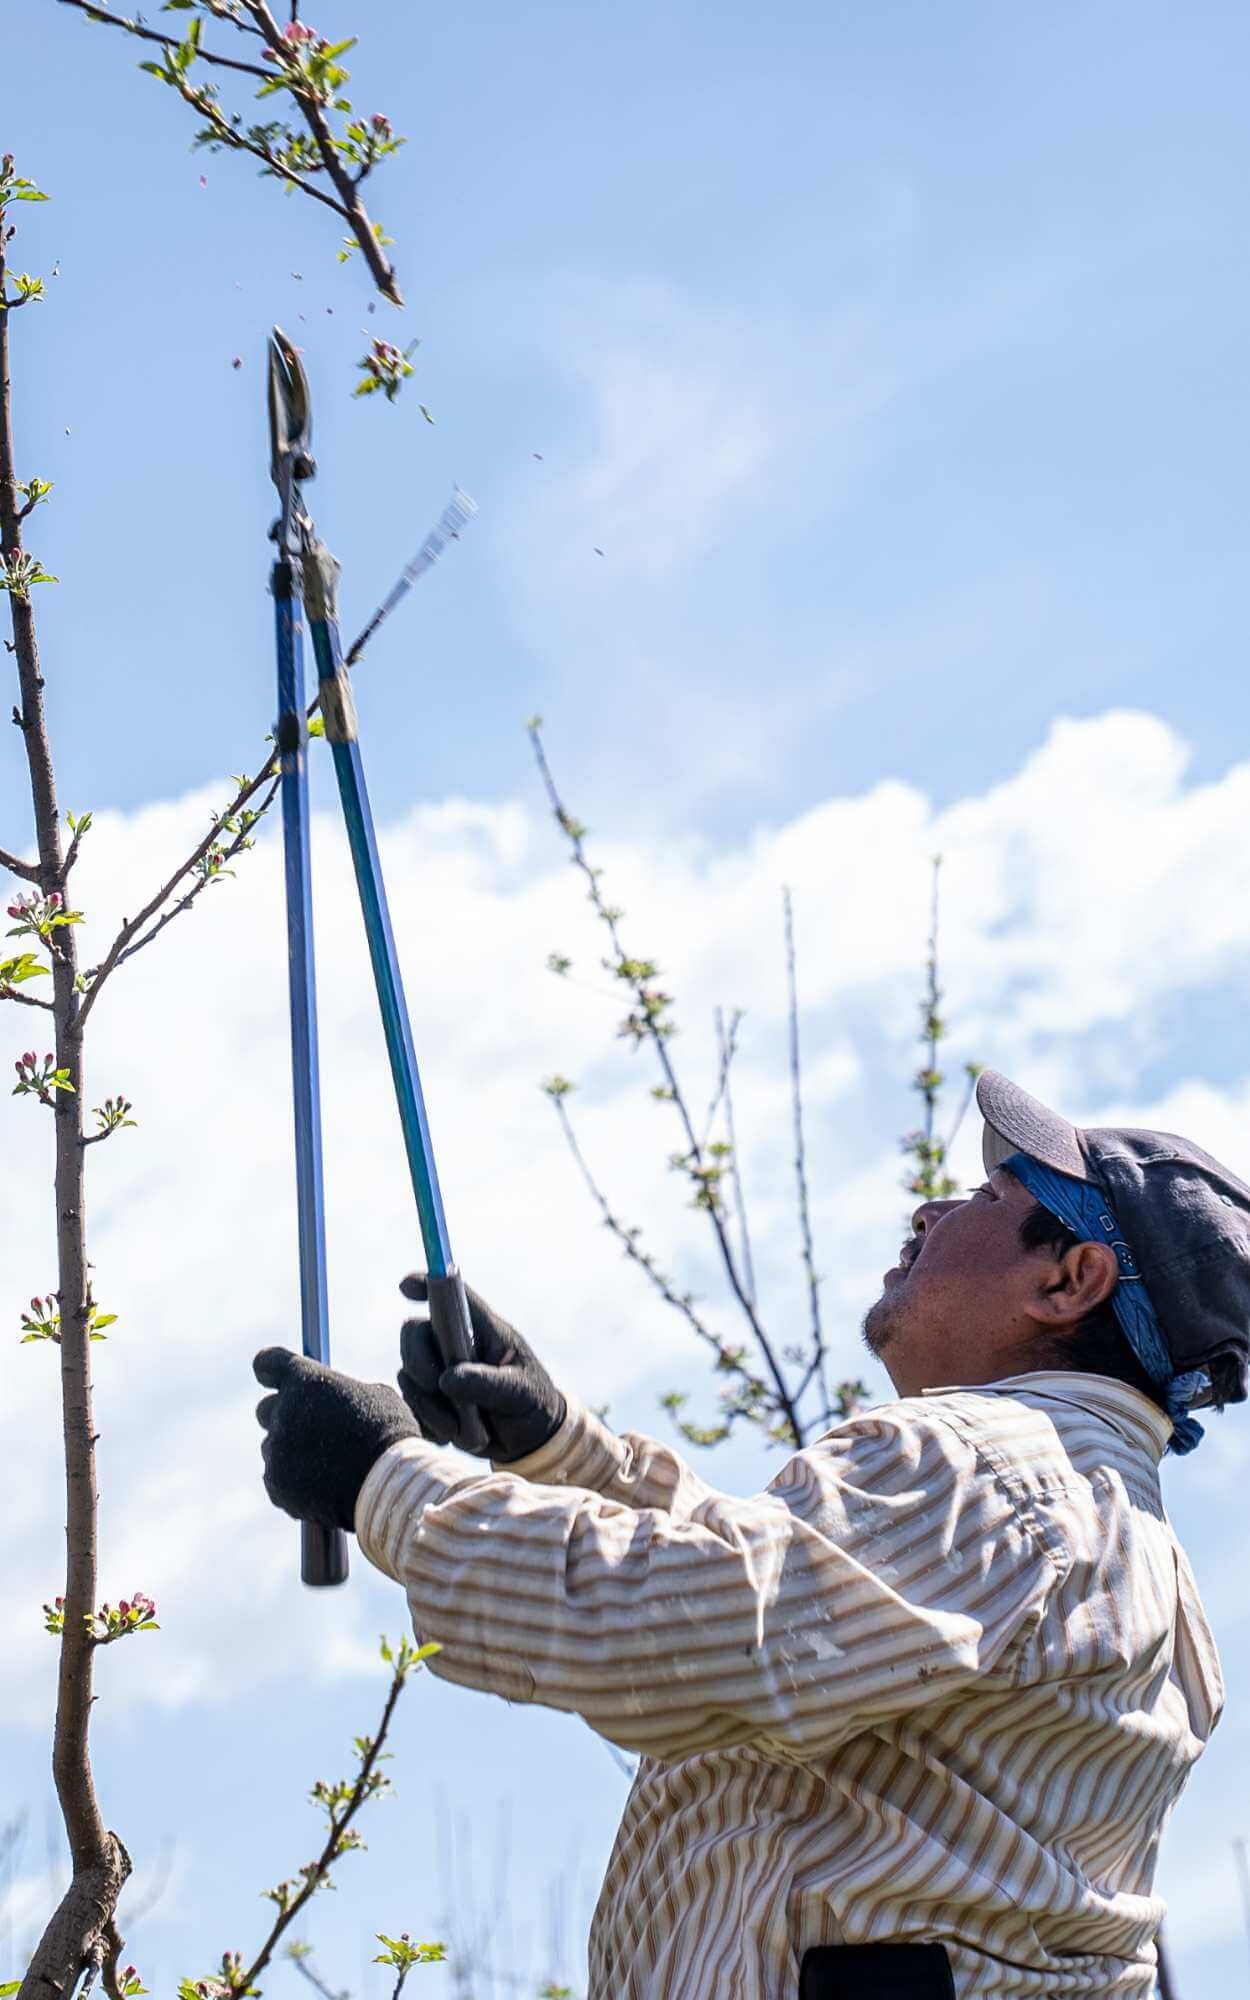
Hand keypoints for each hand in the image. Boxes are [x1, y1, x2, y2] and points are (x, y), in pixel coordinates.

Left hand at [254, 1348, 419, 1531]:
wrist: (388, 1485)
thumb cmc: (389, 1434)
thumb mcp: (375, 1397)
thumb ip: (343, 1393)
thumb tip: (337, 1400)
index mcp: (304, 1380)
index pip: (267, 1363)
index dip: (269, 1370)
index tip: (272, 1377)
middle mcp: (283, 1411)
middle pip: (266, 1409)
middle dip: (284, 1415)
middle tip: (308, 1427)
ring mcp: (277, 1451)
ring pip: (274, 1447)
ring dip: (292, 1452)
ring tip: (328, 1465)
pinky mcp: (276, 1485)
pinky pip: (277, 1479)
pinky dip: (294, 1482)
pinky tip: (324, 1486)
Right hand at [398, 1275, 565, 1463]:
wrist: (530, 1441)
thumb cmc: (532, 1404)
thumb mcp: (519, 1393)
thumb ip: (487, 1384)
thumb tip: (446, 1380)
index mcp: (481, 1329)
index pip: (451, 1295)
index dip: (426, 1284)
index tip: (404, 1287)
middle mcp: (454, 1344)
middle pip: (415, 1333)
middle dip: (418, 1360)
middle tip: (435, 1386)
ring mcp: (439, 1371)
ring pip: (408, 1375)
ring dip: (429, 1405)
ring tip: (461, 1428)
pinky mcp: (430, 1400)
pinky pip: (411, 1406)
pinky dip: (428, 1423)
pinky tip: (453, 1435)